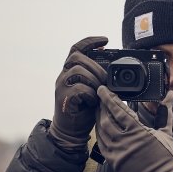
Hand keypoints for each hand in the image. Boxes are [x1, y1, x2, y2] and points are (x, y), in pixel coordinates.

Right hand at [49, 36, 108, 151]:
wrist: (70, 131)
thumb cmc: (83, 110)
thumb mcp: (92, 90)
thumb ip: (97, 79)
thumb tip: (110, 69)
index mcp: (70, 71)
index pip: (76, 48)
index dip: (90, 41)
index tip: (105, 40)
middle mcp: (63, 75)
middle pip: (77, 57)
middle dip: (95, 66)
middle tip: (104, 79)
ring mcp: (61, 86)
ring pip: (78, 71)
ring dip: (93, 80)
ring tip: (99, 91)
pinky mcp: (63, 98)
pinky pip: (79, 88)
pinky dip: (90, 94)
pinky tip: (93, 101)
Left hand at [94, 87, 172, 171]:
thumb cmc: (165, 158)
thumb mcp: (166, 132)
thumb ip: (165, 112)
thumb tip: (170, 95)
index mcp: (138, 131)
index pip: (118, 110)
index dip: (108, 98)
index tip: (102, 89)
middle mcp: (124, 140)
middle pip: (106, 119)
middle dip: (101, 107)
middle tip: (100, 98)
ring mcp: (117, 152)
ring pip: (101, 131)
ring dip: (99, 119)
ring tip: (99, 111)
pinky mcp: (113, 162)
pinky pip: (101, 145)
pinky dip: (99, 134)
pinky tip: (101, 129)